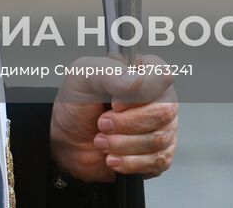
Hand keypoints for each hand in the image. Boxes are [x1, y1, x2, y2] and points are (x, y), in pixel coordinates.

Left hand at [48, 55, 178, 182]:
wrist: (68, 142)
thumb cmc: (77, 105)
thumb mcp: (81, 77)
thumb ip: (108, 72)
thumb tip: (136, 81)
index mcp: (144, 71)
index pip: (162, 76)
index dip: (139, 94)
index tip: (114, 103)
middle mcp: (158, 97)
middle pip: (164, 111)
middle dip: (126, 123)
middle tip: (103, 123)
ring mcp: (162, 126)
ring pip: (159, 139)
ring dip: (122, 144)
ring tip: (101, 141)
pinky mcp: (159, 154)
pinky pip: (158, 161)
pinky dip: (129, 162)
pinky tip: (112, 157)